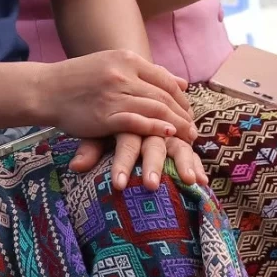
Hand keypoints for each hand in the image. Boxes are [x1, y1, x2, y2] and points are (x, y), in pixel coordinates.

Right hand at [40, 50, 194, 144]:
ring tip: (187, 137)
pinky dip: (155, 128)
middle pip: (163, 95)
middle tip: (194, 130)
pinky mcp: (105, 115)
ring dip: (175, 124)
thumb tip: (181, 82)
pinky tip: (167, 135)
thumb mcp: (112, 64)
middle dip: (182, 114)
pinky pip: (137, 122)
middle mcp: (123, 74)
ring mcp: (114, 94)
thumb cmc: (78, 79)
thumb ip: (145, 73)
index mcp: (126, 59)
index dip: (181, 98)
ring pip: (155, 108)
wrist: (45, 89)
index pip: (165, 78)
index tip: (189, 112)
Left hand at [70, 131, 206, 191]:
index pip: (127, 140)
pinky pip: (189, 150)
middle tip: (151, 186)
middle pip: (154, 142)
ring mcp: (168, 131)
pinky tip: (201, 182)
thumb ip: (90, 148)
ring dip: (183, 163)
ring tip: (189, 182)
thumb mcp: (97, 133)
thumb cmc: (108, 120)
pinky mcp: (180, 139)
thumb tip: (75, 167)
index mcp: (129, 118)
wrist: (131, 91)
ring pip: (177, 144)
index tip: (119, 186)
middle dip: (153, 165)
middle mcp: (151, 123)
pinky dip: (195, 164)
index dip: (123, 162)